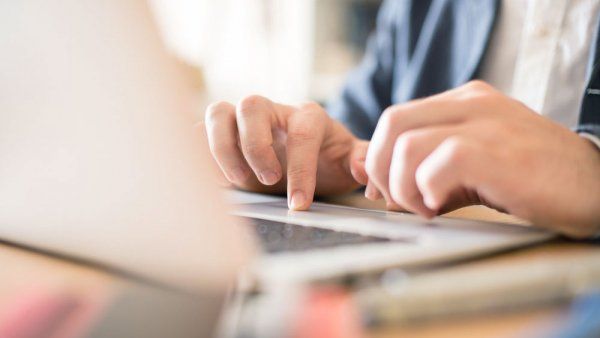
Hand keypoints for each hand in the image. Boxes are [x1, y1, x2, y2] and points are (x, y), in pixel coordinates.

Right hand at [204, 95, 368, 209]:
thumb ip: (361, 162)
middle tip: (267, 180)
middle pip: (252, 105)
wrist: (305, 159)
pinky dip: (196, 151)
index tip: (299, 205)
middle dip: (255, 145)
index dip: (300, 169)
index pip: (302, 132)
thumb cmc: (326, 161)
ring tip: (237, 181)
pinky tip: (209, 177)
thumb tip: (364, 171)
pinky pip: (197, 131)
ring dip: (221, 147)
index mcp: (308, 117)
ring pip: (218, 112)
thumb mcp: (348, 163)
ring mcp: (243, 122)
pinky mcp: (223, 135)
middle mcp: (273, 112)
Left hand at [365, 81, 599, 236]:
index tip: (382, 190)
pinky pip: (437, 163)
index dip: (378, 156)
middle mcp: (471, 103)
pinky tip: (441, 206)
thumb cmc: (535, 179)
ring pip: (406, 144)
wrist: (595, 187)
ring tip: (426, 207)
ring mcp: (484, 123)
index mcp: (465, 101)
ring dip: (403, 185)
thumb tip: (385, 192)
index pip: (397, 118)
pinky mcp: (494, 149)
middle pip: (391, 122)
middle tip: (397, 200)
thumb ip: (431, 171)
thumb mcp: (477, 165)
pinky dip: (427, 191)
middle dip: (380, 168)